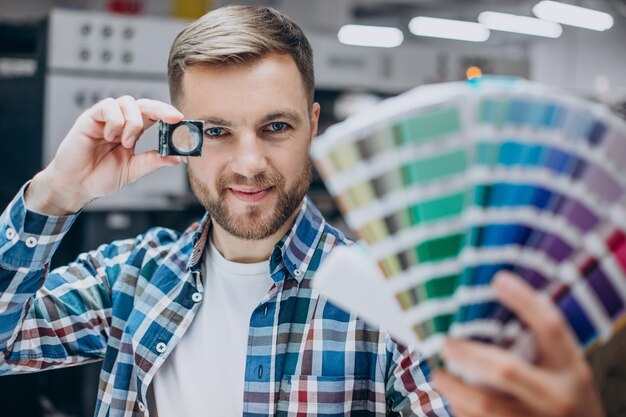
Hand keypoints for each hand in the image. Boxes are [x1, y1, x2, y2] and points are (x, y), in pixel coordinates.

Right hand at [26, 97, 183, 214]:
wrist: (76, 186)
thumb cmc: (100, 177)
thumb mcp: (133, 170)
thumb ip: (153, 162)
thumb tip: (177, 158)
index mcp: (133, 132)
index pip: (153, 116)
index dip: (167, 114)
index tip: (182, 120)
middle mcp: (121, 122)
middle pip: (144, 104)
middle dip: (161, 109)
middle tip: (173, 118)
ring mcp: (105, 119)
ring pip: (127, 103)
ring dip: (132, 122)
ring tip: (125, 142)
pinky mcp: (90, 118)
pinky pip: (107, 106)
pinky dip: (115, 120)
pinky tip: (110, 136)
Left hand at [433, 272, 604, 416]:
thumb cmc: (568, 396)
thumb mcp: (567, 369)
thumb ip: (542, 344)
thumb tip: (499, 298)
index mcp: (572, 370)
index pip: (551, 328)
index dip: (526, 301)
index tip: (499, 279)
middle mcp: (557, 396)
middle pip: (506, 369)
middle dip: (468, 354)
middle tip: (446, 344)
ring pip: (486, 403)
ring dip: (455, 387)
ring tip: (438, 375)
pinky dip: (462, 410)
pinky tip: (454, 399)